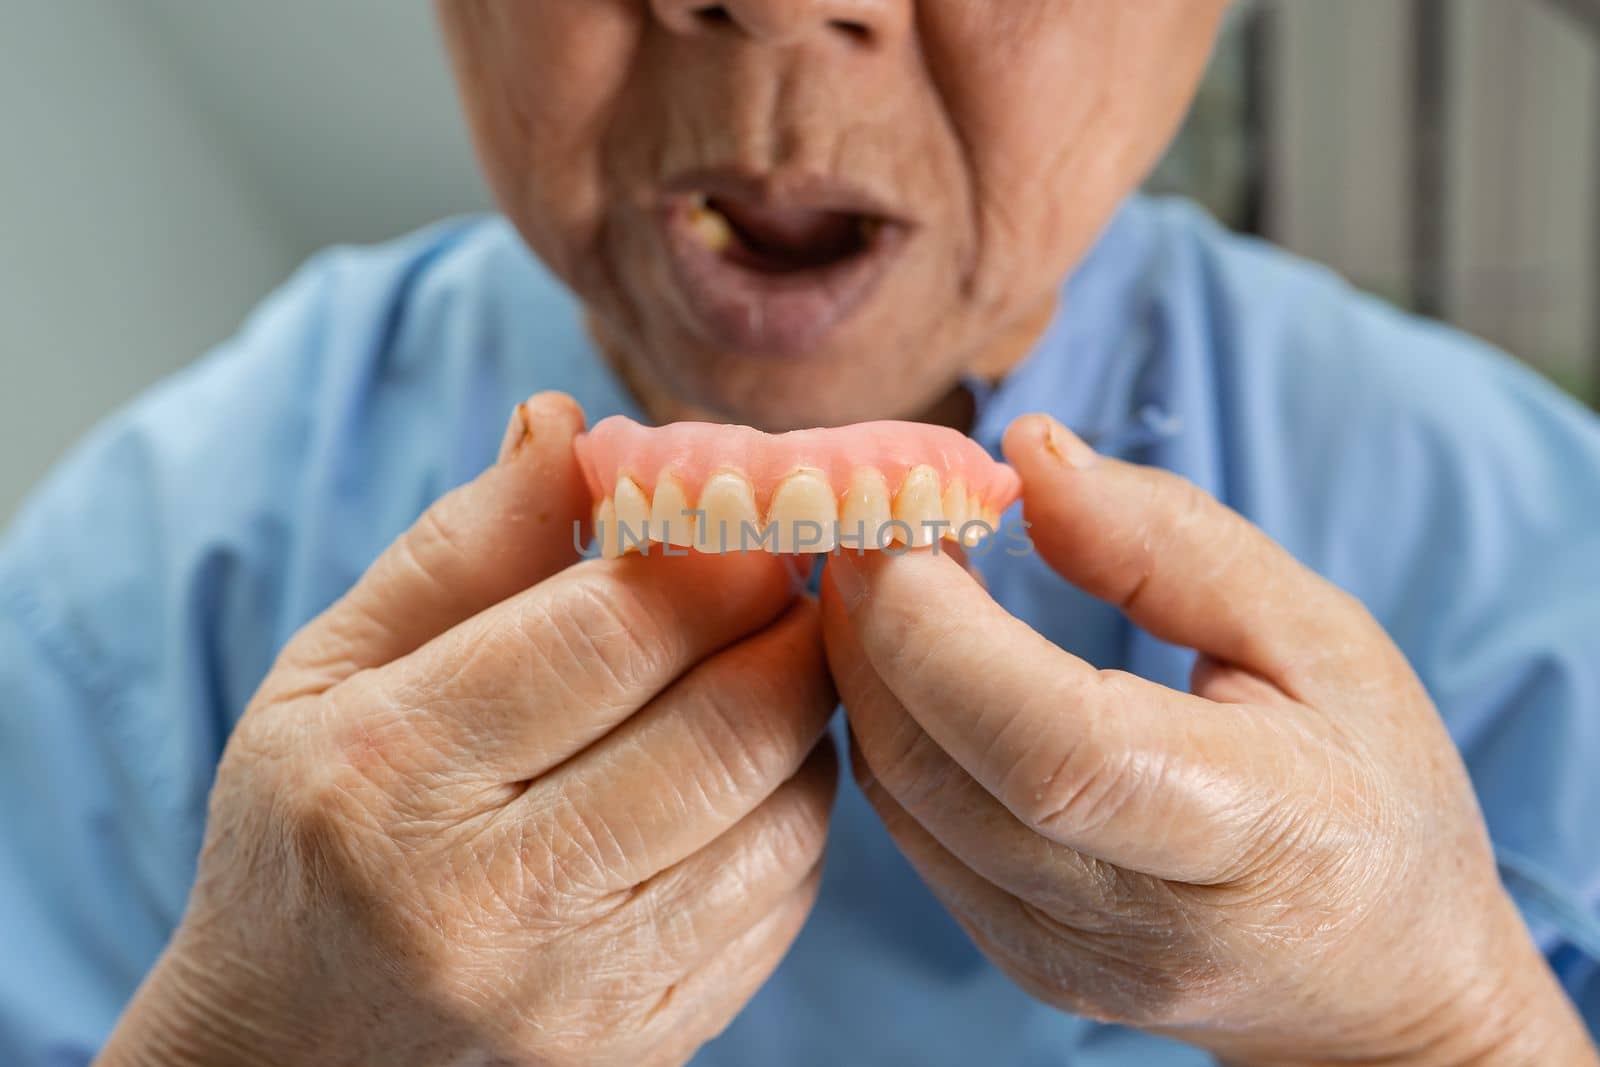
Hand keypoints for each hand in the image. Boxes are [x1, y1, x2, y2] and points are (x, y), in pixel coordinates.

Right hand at [99, 393, 836, 1066]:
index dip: (713, 551)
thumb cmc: (306, 838)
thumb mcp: (331, 672)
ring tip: (763, 663)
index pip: (615, 629)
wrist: (290, 1056)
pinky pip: (784, 904)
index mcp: (392, 772)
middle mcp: (490, 898)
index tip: (743, 511)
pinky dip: (794, 813)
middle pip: (728, 722)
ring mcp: (579, 993)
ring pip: (783, 814)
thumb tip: (573, 423)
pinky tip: (747, 772)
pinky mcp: (645, 1046)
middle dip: (786, 621)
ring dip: (804, 712)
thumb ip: (460, 547)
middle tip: (781, 573)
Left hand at [821, 414, 1596, 1066]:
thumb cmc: (1371, 788)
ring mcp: (1065, 957)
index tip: (903, 513)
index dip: (939, 625)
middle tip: (878, 514)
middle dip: (873, 622)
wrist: (1384, 982)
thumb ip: (1171, 540)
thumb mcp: (1319, 635)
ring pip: (900, 799)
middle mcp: (1141, 922)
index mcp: (1251, 829)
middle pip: (938, 769)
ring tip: (895, 567)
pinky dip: (890, 723)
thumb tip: (1027, 451)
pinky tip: (917, 653)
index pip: (1049, 746)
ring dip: (862, 666)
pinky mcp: (1019, 962)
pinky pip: (911, 830)